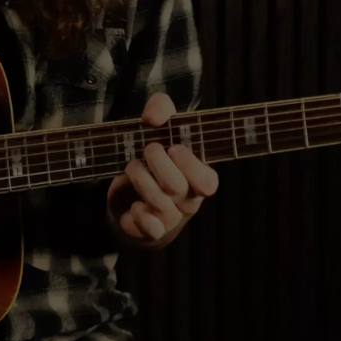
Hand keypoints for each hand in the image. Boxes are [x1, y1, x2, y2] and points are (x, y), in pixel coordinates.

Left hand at [106, 92, 219, 248]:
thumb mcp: (160, 128)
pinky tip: (135, 206)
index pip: (207, 181)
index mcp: (198, 177)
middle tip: (148, 150)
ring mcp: (171, 217)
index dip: (191, 166)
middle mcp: (188, 199)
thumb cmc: (155, 159)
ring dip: (141, 179)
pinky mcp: (152, 230)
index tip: (173, 148)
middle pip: (177, 187)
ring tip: (132, 167)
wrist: (134, 199)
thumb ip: (161, 110)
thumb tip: (153, 117)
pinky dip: (140, 216)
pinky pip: (150, 229)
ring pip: (159, 203)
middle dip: (158, 164)